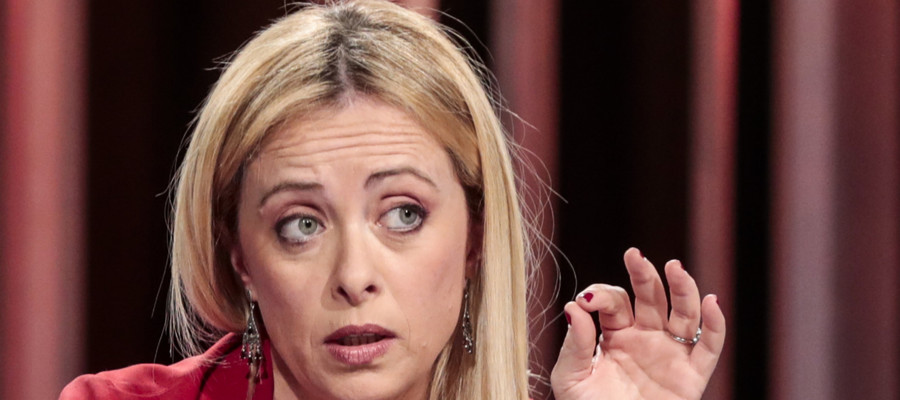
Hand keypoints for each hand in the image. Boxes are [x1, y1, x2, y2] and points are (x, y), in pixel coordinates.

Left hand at [551, 247, 725, 399]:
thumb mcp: (571, 378)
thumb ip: (575, 344)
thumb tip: (575, 305)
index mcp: (615, 335)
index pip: (614, 302)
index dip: (601, 295)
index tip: (587, 301)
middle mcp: (645, 338)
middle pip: (651, 297)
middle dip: (643, 275)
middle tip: (634, 255)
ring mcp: (670, 354)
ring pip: (683, 313)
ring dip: (682, 288)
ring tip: (675, 267)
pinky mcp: (691, 376)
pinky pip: (709, 347)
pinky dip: (715, 325)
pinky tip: (712, 303)